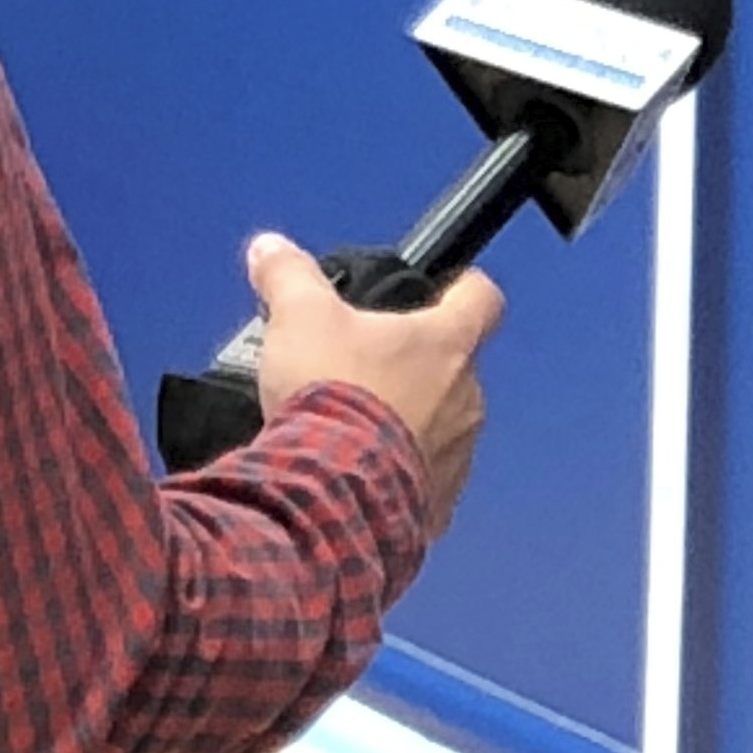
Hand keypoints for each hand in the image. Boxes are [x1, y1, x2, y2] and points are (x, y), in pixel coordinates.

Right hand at [244, 233, 503, 535]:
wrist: (332, 491)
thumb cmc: (332, 393)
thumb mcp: (299, 318)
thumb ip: (289, 276)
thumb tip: (271, 249)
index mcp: (449, 343)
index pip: (481, 298)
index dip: (461, 287)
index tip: (439, 288)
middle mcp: (468, 398)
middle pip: (454, 366)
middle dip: (413, 364)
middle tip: (360, 364)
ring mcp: (459, 453)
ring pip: (441, 424)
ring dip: (406, 420)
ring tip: (351, 423)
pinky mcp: (439, 502)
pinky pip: (423, 478)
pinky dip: (396, 471)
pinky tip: (355, 470)